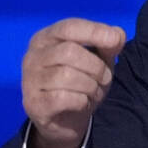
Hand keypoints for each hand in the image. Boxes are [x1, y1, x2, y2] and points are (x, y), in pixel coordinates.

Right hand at [22, 18, 125, 147]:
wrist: (66, 120)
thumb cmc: (82, 82)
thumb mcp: (100, 60)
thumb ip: (108, 45)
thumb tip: (118, 34)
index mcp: (46, 38)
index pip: (69, 27)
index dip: (94, 31)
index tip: (115, 41)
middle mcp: (32, 56)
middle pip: (70, 51)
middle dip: (96, 67)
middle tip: (105, 79)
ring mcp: (30, 80)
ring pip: (67, 75)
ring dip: (91, 86)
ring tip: (92, 92)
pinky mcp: (33, 104)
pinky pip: (63, 98)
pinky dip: (81, 101)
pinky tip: (82, 103)